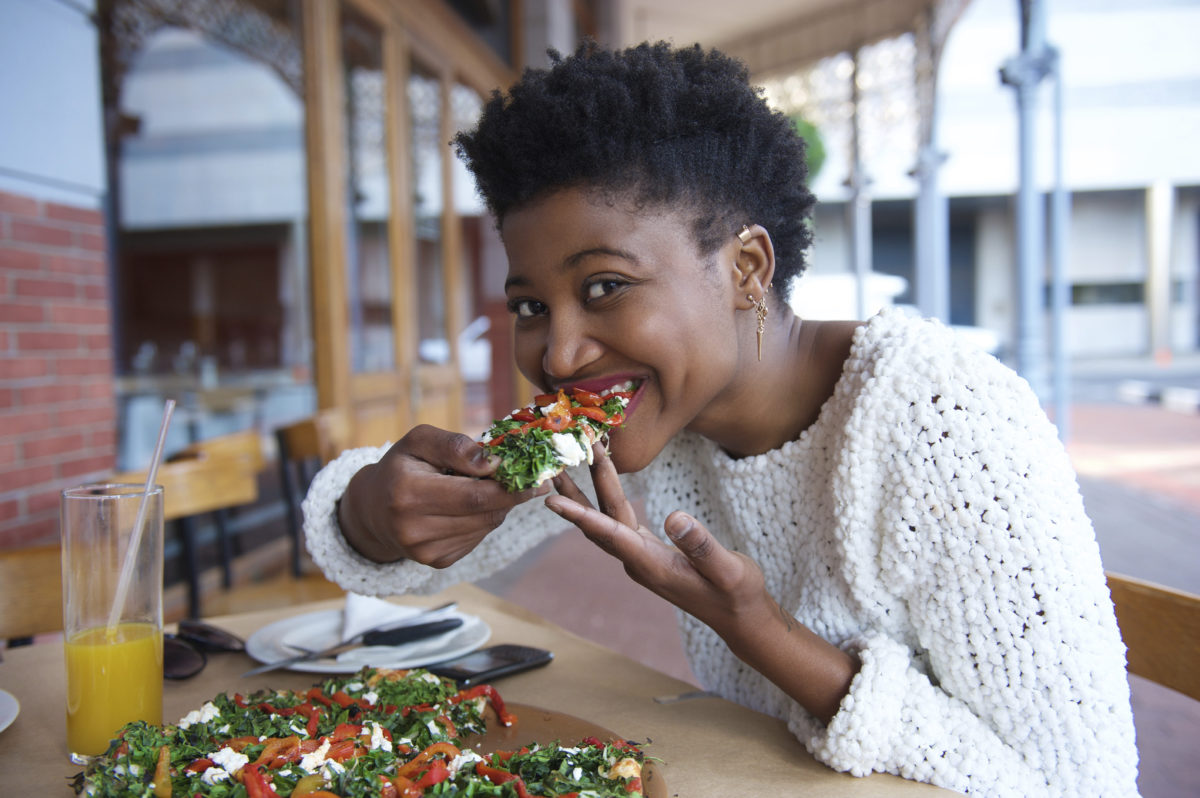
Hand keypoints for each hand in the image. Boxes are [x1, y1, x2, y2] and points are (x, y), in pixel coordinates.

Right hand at [338, 425, 547, 566]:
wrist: (374, 509)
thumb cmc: (401, 466)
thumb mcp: (419, 441)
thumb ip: (455, 446)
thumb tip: (493, 462)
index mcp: (407, 494)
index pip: (473, 496)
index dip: (510, 487)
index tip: (538, 476)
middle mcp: (414, 530)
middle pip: (484, 513)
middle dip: (513, 495)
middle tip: (534, 479)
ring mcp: (426, 552)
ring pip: (486, 526)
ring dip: (498, 505)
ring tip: (490, 486)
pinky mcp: (437, 562)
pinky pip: (477, 537)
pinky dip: (484, 519)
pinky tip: (471, 506)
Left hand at [546, 444, 857, 723]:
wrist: (740, 617)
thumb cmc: (737, 595)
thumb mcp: (728, 570)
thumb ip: (701, 545)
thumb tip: (674, 518)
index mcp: (652, 565)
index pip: (610, 534)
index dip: (580, 515)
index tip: (552, 500)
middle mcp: (638, 562)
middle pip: (599, 523)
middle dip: (577, 492)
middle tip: (555, 463)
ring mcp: (642, 559)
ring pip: (606, 522)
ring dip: (587, 495)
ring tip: (566, 467)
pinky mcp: (649, 553)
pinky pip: (620, 524)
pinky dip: (608, 502)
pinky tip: (603, 486)